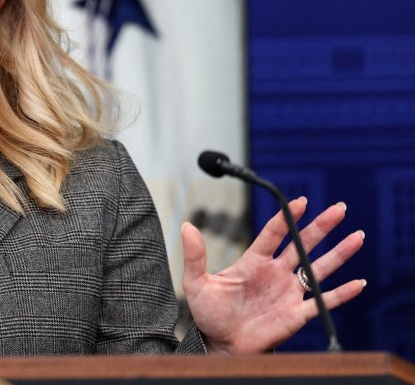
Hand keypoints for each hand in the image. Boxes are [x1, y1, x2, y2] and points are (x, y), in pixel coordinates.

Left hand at [182, 198, 365, 353]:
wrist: (221, 344)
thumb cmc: (210, 314)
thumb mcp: (197, 283)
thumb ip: (195, 256)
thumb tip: (187, 226)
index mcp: (253, 261)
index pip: (274, 234)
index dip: (287, 217)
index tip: (301, 201)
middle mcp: (276, 273)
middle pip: (303, 244)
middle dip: (321, 227)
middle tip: (339, 209)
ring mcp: (289, 292)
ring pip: (319, 269)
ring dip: (339, 253)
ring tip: (358, 236)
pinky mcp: (297, 314)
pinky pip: (323, 302)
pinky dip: (341, 294)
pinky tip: (358, 283)